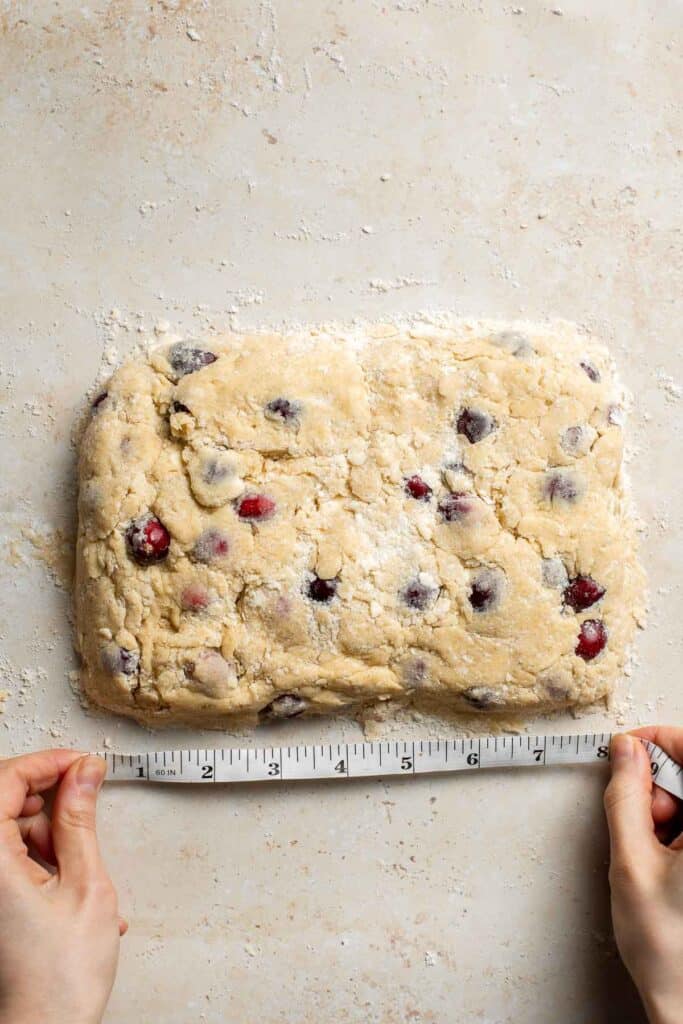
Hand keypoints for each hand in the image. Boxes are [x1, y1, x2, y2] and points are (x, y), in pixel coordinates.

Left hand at [0, 750, 123, 1023]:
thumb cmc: (59, 980)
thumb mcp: (86, 885)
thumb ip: (80, 820)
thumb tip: (83, 774)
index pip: (4, 780)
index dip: (46, 763)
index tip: (80, 764)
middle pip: (3, 802)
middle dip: (47, 799)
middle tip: (85, 805)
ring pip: (7, 830)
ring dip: (46, 835)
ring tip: (79, 868)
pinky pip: (6, 858)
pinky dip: (38, 860)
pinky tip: (68, 884)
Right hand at [604, 728, 682, 1023]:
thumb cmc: (671, 952)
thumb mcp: (632, 864)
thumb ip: (626, 798)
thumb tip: (624, 751)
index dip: (659, 741)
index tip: (627, 750)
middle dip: (662, 787)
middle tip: (643, 824)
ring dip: (670, 811)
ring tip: (656, 854)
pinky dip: (679, 831)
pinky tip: (669, 862)